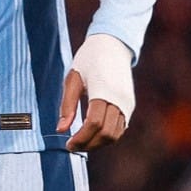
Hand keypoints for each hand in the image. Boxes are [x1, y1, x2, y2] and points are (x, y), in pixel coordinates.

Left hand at [57, 33, 133, 152]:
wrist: (113, 44)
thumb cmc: (89, 59)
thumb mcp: (73, 79)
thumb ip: (67, 105)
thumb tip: (61, 129)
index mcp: (104, 91)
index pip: (94, 123)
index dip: (81, 138)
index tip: (67, 144)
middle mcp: (120, 99)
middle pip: (106, 133)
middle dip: (88, 144)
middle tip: (72, 146)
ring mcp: (127, 103)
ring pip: (115, 135)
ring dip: (98, 143)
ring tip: (81, 142)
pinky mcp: (130, 105)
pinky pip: (120, 128)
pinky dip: (107, 137)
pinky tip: (92, 135)